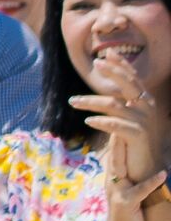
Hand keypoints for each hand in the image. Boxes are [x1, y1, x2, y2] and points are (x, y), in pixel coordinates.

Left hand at [81, 72, 160, 198]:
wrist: (146, 168)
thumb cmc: (132, 143)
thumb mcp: (125, 120)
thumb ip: (120, 106)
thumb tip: (106, 93)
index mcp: (145, 102)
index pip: (133, 79)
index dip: (121, 65)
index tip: (107, 53)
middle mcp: (148, 108)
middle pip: (128, 85)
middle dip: (112, 72)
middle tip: (95, 63)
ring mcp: (144, 121)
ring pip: (115, 105)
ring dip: (91, 101)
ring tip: (72, 101)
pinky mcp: (139, 136)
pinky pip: (117, 125)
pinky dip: (101, 122)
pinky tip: (88, 121)